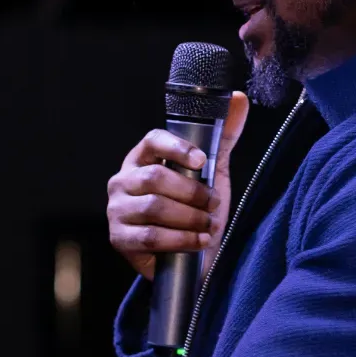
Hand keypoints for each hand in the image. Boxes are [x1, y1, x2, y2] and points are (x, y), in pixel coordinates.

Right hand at [107, 91, 248, 281]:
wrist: (187, 258)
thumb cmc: (194, 209)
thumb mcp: (211, 172)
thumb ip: (223, 137)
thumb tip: (238, 99)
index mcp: (141, 158)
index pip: (152, 141)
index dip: (177, 148)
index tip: (203, 161)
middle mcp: (122, 180)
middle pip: (156, 178)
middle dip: (192, 193)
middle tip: (213, 204)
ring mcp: (117, 210)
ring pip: (155, 208)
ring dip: (190, 218)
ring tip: (208, 225)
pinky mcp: (120, 238)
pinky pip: (152, 237)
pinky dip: (182, 240)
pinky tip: (199, 241)